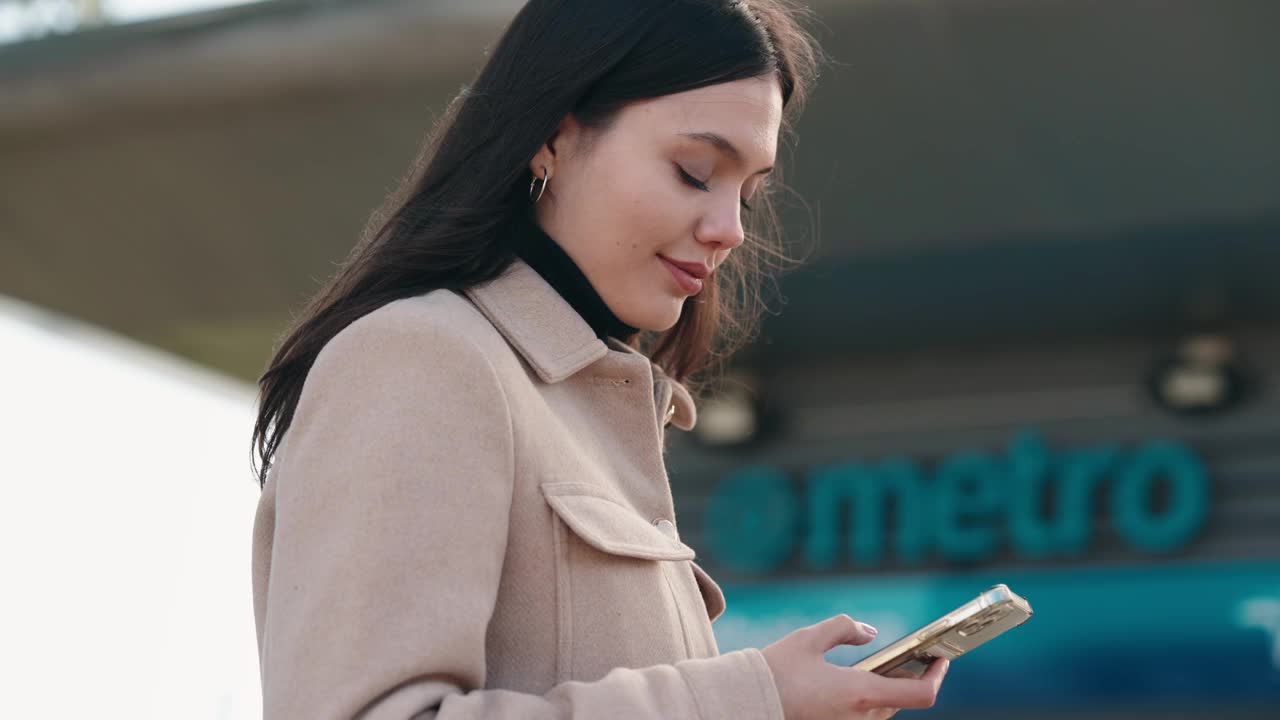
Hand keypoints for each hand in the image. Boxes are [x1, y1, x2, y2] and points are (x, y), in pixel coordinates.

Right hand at [760, 614, 949, 719]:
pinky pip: (863, 717)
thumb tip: (869, 632)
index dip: (938, 676)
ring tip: (884, 665)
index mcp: (860, 693)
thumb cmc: (775, 672)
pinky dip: (868, 699)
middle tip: (912, 655)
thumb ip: (844, 628)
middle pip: (901, 701)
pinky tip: (855, 682)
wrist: (745, 704)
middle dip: (909, 678)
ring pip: (882, 710)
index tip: (940, 659)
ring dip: (887, 689)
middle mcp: (860, 718)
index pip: (921, 694)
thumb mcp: (809, 638)